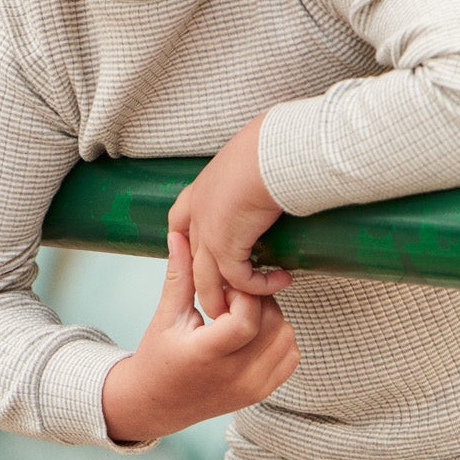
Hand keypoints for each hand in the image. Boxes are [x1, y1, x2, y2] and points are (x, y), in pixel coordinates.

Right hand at [101, 230, 299, 442]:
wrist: (157, 403)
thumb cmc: (158, 357)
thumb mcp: (165, 316)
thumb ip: (180, 276)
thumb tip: (179, 236)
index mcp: (206, 356)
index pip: (247, 320)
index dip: (243, 295)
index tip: (226, 289)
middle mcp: (234, 376)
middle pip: (272, 325)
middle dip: (258, 302)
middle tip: (234, 298)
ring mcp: (251, 387)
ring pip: (286, 338)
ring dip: (271, 318)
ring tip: (241, 315)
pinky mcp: (261, 392)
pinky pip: (289, 357)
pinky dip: (279, 338)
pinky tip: (253, 333)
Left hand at [168, 113, 291, 319]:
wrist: (273, 151)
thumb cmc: (273, 148)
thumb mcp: (254, 160)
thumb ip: (253, 177)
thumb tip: (274, 179)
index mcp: (201, 190)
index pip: (179, 221)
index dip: (185, 242)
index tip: (200, 256)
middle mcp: (197, 213)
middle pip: (191, 259)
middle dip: (204, 283)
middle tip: (224, 298)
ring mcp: (207, 231)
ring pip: (206, 280)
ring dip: (224, 299)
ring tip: (243, 310)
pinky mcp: (225, 246)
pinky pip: (239, 280)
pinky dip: (260, 287)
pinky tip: (280, 281)